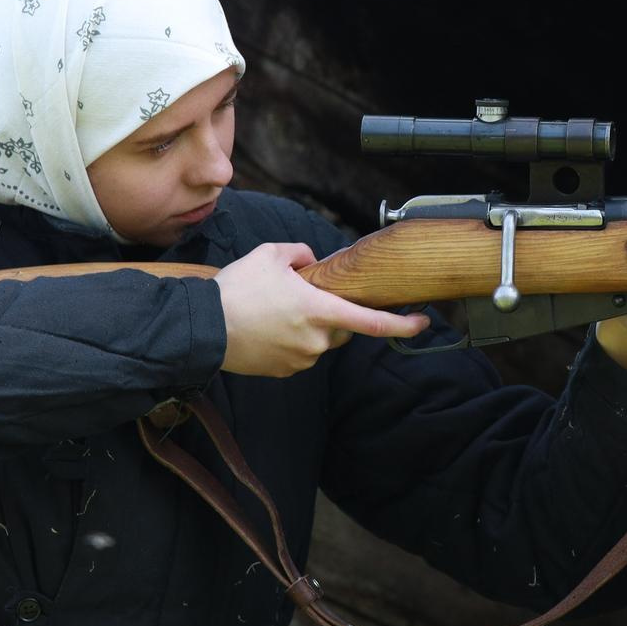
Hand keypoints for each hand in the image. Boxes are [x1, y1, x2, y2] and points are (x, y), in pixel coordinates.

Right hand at [213, 242, 430, 376]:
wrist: (203, 328)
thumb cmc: (237, 290)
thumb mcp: (271, 255)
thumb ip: (301, 254)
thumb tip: (313, 262)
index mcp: (320, 311)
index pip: (372, 322)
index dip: (403, 324)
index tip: (423, 322)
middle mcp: (317, 340)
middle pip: (341, 328)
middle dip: (330, 312)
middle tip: (298, 297)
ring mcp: (301, 359)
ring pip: (319, 341)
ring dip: (307, 326)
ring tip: (272, 312)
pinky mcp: (285, 372)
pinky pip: (300, 354)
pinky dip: (291, 341)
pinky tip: (266, 328)